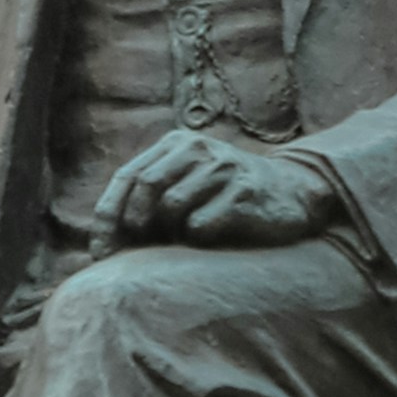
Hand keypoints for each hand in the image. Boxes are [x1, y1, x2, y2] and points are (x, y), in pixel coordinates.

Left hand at [90, 128, 326, 247]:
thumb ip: (153, 197)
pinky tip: (210, 239)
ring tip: (184, 241)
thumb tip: (106, 239)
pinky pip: (202, 224)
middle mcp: (199, 149)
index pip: (128, 176)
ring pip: (173, 206)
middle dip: (136, 225)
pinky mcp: (244, 192)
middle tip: (141, 251)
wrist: (294, 191)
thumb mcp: (190, 182)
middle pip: (146, 187)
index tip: (102, 253)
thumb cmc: (230, 195)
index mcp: (177, 144)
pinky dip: (198, 238)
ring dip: (171, 233)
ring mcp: (223, 168)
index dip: (108, 216)